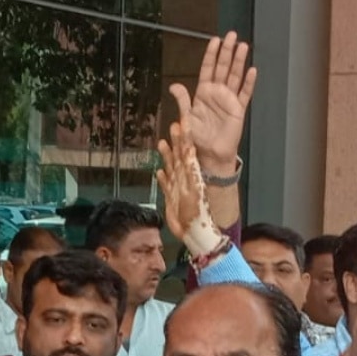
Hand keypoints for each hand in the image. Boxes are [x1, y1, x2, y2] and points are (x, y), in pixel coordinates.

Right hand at [155, 121, 217, 252]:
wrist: (194, 234)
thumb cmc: (198, 214)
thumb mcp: (195, 189)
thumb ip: (191, 170)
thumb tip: (189, 150)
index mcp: (191, 174)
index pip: (188, 150)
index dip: (186, 136)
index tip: (184, 121)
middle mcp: (184, 178)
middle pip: (178, 155)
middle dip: (176, 141)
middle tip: (173, 125)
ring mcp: (177, 188)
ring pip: (171, 167)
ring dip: (167, 155)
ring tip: (162, 143)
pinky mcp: (171, 198)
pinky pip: (165, 185)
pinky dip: (162, 178)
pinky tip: (159, 171)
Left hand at [170, 32, 257, 174]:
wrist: (211, 154)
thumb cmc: (197, 137)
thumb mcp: (187, 117)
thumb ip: (183, 100)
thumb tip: (174, 85)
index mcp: (203, 92)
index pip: (208, 68)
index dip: (211, 54)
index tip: (215, 40)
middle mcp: (217, 93)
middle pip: (223, 67)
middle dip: (227, 51)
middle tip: (232, 35)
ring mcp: (229, 99)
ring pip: (235, 76)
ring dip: (239, 61)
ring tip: (243, 46)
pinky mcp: (239, 109)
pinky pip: (245, 93)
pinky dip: (249, 82)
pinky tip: (252, 70)